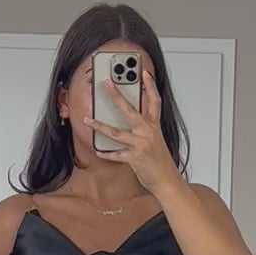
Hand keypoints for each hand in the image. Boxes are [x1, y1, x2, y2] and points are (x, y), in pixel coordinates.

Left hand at [86, 70, 178, 196]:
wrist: (168, 181)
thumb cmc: (161, 162)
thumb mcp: (157, 140)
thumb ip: (147, 128)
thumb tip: (134, 120)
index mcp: (154, 126)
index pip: (154, 101)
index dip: (150, 86)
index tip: (144, 73)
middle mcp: (148, 132)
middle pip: (130, 109)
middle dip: (116, 95)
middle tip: (106, 83)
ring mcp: (141, 144)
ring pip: (116, 132)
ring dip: (100, 126)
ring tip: (87, 120)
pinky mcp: (135, 158)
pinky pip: (116, 154)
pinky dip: (107, 154)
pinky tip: (98, 151)